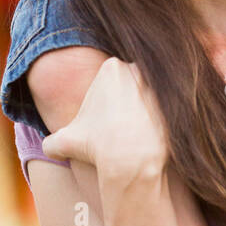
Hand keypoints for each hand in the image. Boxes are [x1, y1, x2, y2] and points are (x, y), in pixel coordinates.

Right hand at [42, 56, 167, 177]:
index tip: (107, 118)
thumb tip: (48, 147)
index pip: (112, 78)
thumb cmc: (96, 145)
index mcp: (111, 68)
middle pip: (133, 83)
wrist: (130, 158)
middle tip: (124, 124)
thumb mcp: (66, 142)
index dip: (108, 100)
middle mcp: (137, 69)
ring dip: (148, 108)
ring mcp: (159, 83)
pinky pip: (171, 106)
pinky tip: (155, 134)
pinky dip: (165, 118)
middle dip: (129, 101)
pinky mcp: (177, 99)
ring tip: (141, 130)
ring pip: (152, 94)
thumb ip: (53, 141)